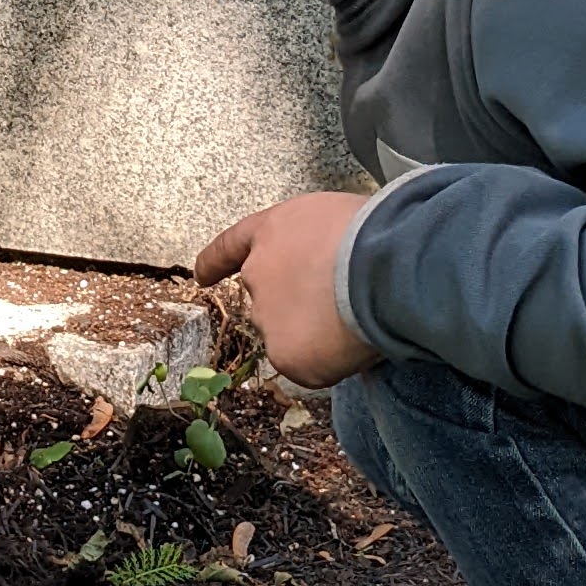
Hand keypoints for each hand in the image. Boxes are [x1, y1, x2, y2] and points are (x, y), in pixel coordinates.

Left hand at [194, 190, 381, 388]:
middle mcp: (257, 273)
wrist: (383, 264)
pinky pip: (309, 366)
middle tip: (342, 303)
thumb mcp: (336, 219)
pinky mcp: (284, 354)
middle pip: (267, 300)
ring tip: (356, 319)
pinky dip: (330, 361)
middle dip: (296, 306)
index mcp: (270, 231)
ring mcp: (266, 316)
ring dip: (314, 334)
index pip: (231, 246)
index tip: (202, 276)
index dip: (215, 262)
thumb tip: (327, 268)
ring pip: (289, 335)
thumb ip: (315, 244)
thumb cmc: (374, 231)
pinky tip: (354, 342)